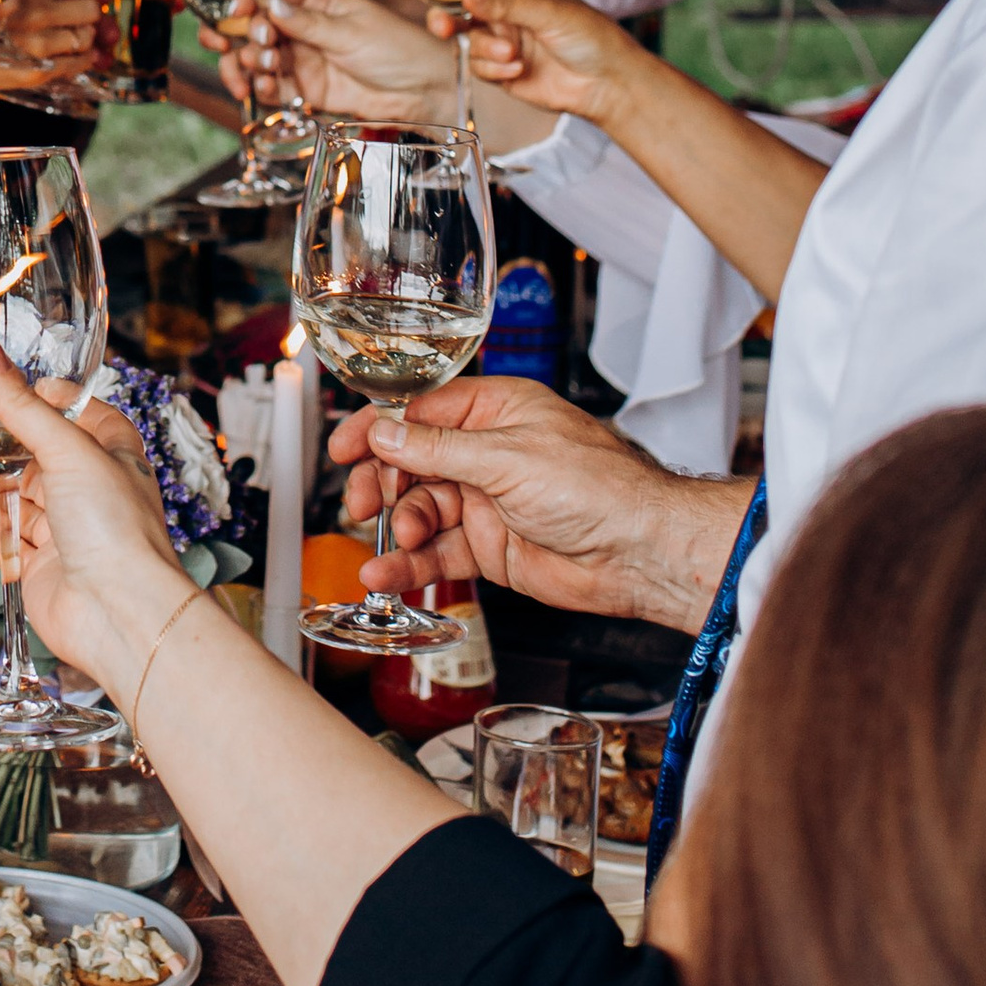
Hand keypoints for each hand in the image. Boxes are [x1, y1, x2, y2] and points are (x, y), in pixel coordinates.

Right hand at [0, 0, 106, 85]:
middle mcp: (32, 6)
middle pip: (93, 3)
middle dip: (93, 8)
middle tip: (84, 11)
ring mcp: (35, 39)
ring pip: (88, 33)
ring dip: (86, 34)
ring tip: (71, 33)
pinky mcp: (37, 67)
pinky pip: (79, 60)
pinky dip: (85, 58)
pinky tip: (74, 54)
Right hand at [0, 340, 180, 696]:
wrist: (120, 615)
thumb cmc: (115, 529)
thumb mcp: (67, 451)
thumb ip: (22, 407)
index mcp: (113, 457)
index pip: (79, 415)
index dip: (44, 400)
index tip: (6, 386)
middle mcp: (93, 494)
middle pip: (37, 460)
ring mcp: (70, 535)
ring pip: (20, 502)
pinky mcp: (48, 572)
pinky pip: (13, 546)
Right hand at [252, 0, 455, 129]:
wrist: (427, 90)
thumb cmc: (401, 48)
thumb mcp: (353, 30)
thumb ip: (308, 22)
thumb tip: (270, 4)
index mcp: (318, 1)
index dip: (249, 2)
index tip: (240, 11)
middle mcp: (306, 28)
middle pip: (257, 28)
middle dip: (245, 36)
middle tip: (259, 45)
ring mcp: (306, 59)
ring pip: (260, 59)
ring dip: (251, 64)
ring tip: (265, 68)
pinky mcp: (309, 90)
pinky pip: (275, 89)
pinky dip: (263, 89)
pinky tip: (265, 89)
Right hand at [327, 373, 745, 630]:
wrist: (640, 553)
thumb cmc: (599, 488)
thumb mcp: (509, 457)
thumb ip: (439, 449)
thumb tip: (385, 432)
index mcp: (495, 412)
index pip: (420, 412)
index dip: (378, 428)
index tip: (344, 447)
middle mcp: (487, 453)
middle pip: (412, 462)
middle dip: (383, 482)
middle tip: (363, 504)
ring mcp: (486, 501)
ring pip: (421, 510)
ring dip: (399, 528)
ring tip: (390, 545)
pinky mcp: (489, 547)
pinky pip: (438, 553)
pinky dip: (411, 564)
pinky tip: (388, 573)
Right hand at [458, 0, 649, 130]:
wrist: (608, 84)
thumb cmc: (591, 36)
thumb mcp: (548, 12)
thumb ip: (504, 5)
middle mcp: (508, 13)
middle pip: (463, 11)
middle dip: (448, 19)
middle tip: (442, 26)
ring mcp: (505, 42)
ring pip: (471, 41)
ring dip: (487, 49)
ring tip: (514, 55)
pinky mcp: (504, 71)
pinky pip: (481, 68)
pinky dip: (495, 69)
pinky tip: (519, 69)